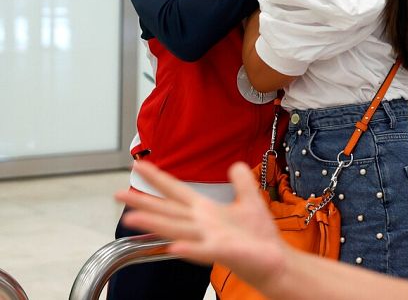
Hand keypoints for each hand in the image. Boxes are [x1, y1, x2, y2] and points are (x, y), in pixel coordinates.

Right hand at [116, 161, 287, 291]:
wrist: (273, 259)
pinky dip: (189, 249)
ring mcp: (208, 240)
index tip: (139, 165)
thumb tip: (235, 164)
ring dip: (155, 224)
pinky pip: (202, 251)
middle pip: (168, 211)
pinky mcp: (222, 253)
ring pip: (177, 230)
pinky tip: (175, 248)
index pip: (177, 192)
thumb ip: (241, 182)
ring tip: (132, 218)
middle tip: (119, 194)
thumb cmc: (257, 235)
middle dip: (143, 204)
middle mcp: (201, 225)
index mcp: (206, 211)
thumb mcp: (250, 200)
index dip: (159, 179)